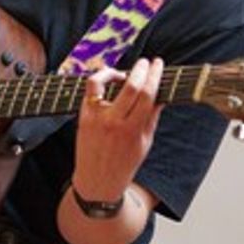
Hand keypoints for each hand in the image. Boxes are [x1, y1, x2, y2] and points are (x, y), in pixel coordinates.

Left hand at [72, 58, 162, 201]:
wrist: (97, 182)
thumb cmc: (124, 164)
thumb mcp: (145, 143)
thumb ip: (152, 116)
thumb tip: (160, 93)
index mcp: (133, 130)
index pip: (147, 94)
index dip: (154, 75)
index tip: (158, 64)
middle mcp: (114, 122)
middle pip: (130, 86)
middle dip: (141, 69)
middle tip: (147, 62)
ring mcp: (96, 118)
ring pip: (106, 83)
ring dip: (118, 72)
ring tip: (125, 73)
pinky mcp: (83, 116)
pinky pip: (91, 89)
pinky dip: (101, 80)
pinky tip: (109, 81)